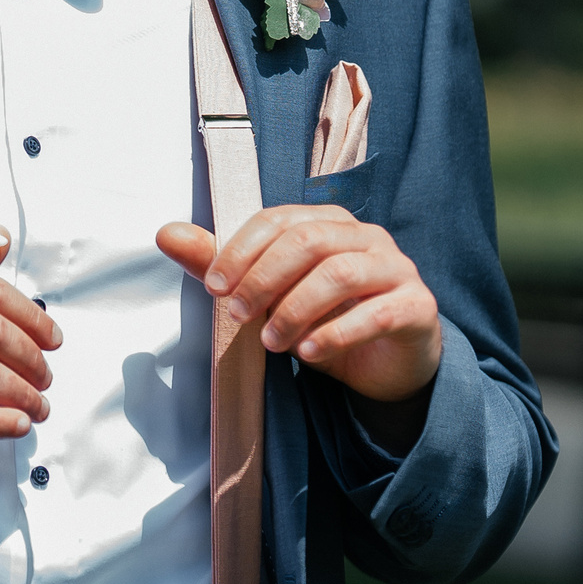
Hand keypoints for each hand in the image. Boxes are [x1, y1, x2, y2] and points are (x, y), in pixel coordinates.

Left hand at [155, 207, 442, 404]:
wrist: (384, 364)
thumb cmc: (323, 318)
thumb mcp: (268, 295)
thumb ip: (221, 265)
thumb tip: (164, 234)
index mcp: (328, 222)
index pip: (279, 220)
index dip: (241, 250)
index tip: (213, 287)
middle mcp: (366, 237)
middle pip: (308, 241)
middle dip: (263, 278)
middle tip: (234, 315)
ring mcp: (397, 269)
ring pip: (342, 274)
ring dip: (295, 309)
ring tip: (270, 343)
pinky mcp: (418, 307)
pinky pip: (377, 313)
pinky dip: (336, 333)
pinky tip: (308, 353)